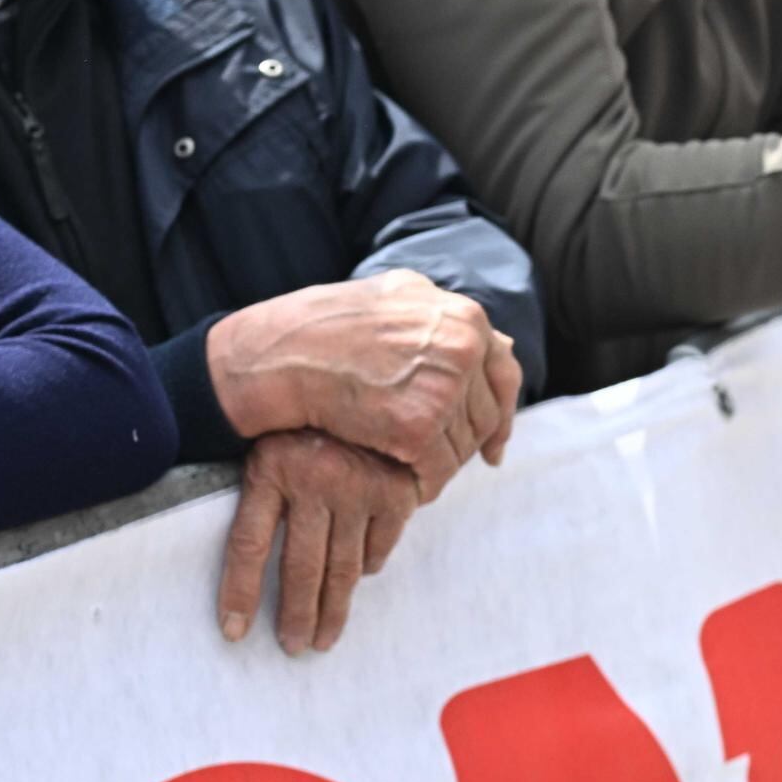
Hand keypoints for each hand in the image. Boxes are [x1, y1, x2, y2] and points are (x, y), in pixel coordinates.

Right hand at [205, 271, 516, 498]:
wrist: (276, 356)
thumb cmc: (323, 327)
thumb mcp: (394, 296)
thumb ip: (441, 315)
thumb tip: (492, 339)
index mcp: (464, 316)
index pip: (504, 374)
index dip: (502, 413)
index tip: (493, 446)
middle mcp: (463, 348)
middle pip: (484, 415)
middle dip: (464, 441)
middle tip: (439, 459)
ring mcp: (443, 387)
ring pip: (462, 446)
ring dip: (439, 463)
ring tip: (411, 468)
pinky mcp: (418, 427)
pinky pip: (437, 470)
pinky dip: (423, 483)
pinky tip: (406, 485)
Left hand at [219, 428, 421, 652]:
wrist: (368, 374)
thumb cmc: (306, 413)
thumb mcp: (269, 437)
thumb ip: (263, 483)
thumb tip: (249, 547)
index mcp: (271, 468)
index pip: (249, 544)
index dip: (240, 592)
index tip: (234, 632)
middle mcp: (314, 481)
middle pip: (300, 567)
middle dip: (295, 615)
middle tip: (293, 647)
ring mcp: (358, 488)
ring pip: (342, 567)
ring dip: (333, 609)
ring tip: (322, 638)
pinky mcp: (396, 490)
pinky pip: (380, 544)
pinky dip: (370, 563)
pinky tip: (361, 578)